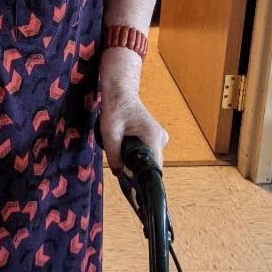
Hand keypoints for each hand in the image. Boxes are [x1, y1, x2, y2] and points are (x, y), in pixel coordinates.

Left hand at [99, 50, 168, 173]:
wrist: (120, 91)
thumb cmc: (116, 107)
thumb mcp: (110, 133)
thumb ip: (115, 156)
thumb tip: (120, 174)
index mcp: (153, 137)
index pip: (153, 167)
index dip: (141, 176)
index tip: (129, 181)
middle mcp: (161, 139)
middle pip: (150, 164)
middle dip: (134, 168)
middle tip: (118, 162)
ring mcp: (159, 138)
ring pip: (147, 159)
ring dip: (134, 160)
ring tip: (120, 149)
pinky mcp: (153, 137)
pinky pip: (147, 152)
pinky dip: (136, 154)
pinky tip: (124, 147)